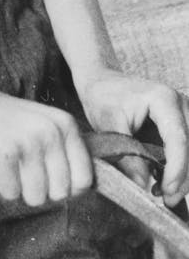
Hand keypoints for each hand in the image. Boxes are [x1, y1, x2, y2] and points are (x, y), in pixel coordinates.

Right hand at [0, 76, 92, 207]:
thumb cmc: (3, 118)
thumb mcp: (42, 124)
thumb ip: (64, 150)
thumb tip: (84, 190)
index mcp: (65, 124)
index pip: (84, 180)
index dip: (65, 187)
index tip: (46, 176)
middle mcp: (51, 131)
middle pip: (60, 193)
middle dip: (38, 189)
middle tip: (21, 167)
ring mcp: (28, 140)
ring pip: (36, 197)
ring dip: (18, 187)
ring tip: (7, 164)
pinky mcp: (4, 150)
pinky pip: (11, 192)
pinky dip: (0, 184)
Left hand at [78, 69, 188, 207]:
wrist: (102, 82)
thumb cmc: (103, 97)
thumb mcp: (108, 122)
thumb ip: (126, 153)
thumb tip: (142, 185)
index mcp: (164, 99)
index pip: (179, 138)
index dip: (177, 168)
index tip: (167, 191)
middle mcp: (181, 105)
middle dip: (183, 177)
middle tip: (166, 199)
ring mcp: (185, 115)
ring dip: (184, 176)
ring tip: (162, 193)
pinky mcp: (182, 126)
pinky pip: (188, 151)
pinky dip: (180, 169)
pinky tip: (163, 182)